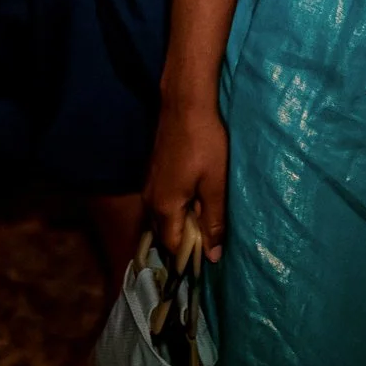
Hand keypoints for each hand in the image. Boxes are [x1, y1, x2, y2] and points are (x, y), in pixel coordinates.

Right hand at [144, 97, 229, 263]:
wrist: (185, 106)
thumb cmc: (205, 144)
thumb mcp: (215, 185)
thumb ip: (213, 221)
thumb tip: (212, 256)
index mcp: (165, 208)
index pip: (172, 246)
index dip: (189, 257)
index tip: (207, 259)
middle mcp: (151, 201)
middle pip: (164, 235)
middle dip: (183, 244)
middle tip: (208, 244)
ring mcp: (149, 186)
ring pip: (161, 219)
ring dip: (179, 226)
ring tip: (203, 226)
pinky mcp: (154, 174)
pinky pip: (161, 204)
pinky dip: (175, 211)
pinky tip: (193, 203)